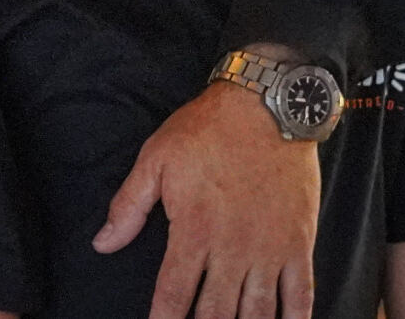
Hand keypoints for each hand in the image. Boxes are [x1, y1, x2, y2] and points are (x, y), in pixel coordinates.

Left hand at [99, 81, 319, 318]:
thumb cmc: (206, 130)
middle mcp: (233, 248)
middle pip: (215, 312)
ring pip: (257, 312)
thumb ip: (128, 205)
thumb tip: (102, 243)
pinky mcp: (299, 242)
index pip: (173, 294)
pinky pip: (301, 294)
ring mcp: (270, 249)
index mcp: (194, 230)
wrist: (266, 105)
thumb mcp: (156, 159)